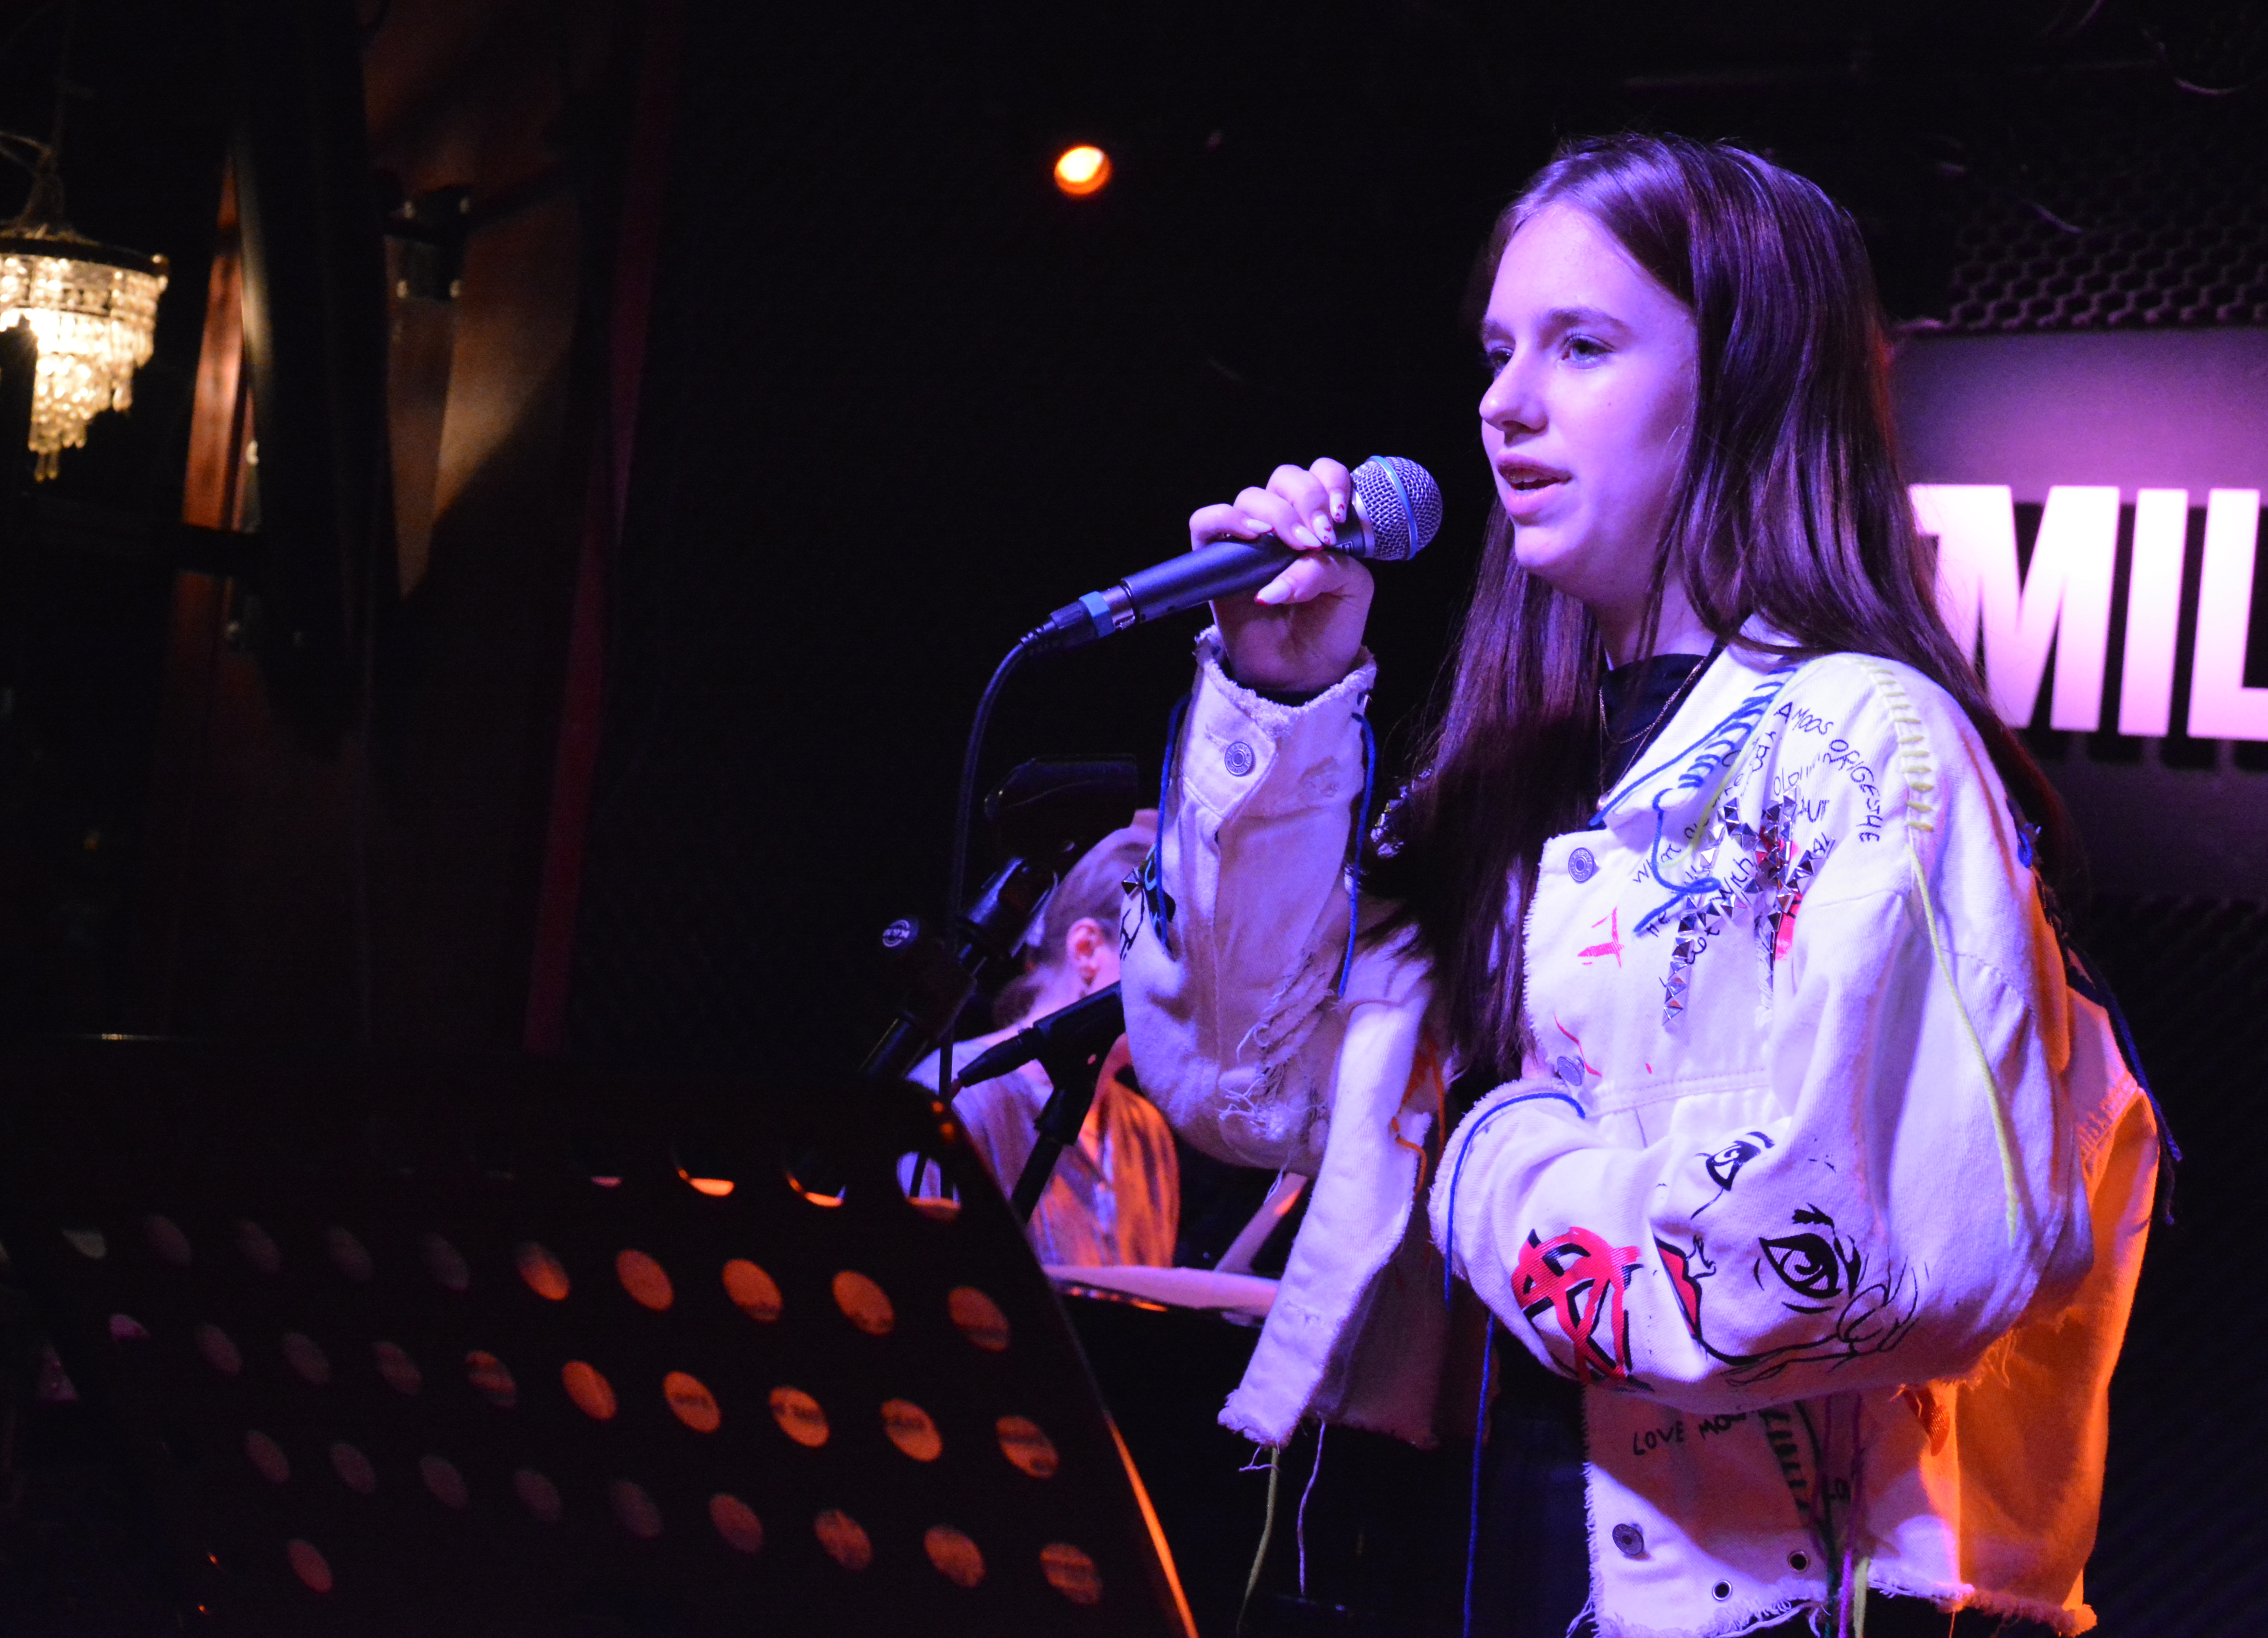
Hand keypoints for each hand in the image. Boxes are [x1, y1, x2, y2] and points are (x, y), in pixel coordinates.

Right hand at [1188, 458, 1373, 693]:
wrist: (1303, 672)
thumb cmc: (1330, 628)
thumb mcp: (1352, 591)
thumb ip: (1330, 566)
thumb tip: (1288, 566)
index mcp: (1318, 520)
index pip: (1320, 473)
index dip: (1331, 481)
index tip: (1339, 515)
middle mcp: (1282, 523)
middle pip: (1285, 478)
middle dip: (1307, 499)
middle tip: (1318, 537)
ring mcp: (1248, 539)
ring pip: (1251, 496)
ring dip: (1278, 515)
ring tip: (1295, 546)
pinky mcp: (1216, 559)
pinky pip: (1206, 522)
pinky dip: (1227, 520)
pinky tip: (1254, 537)